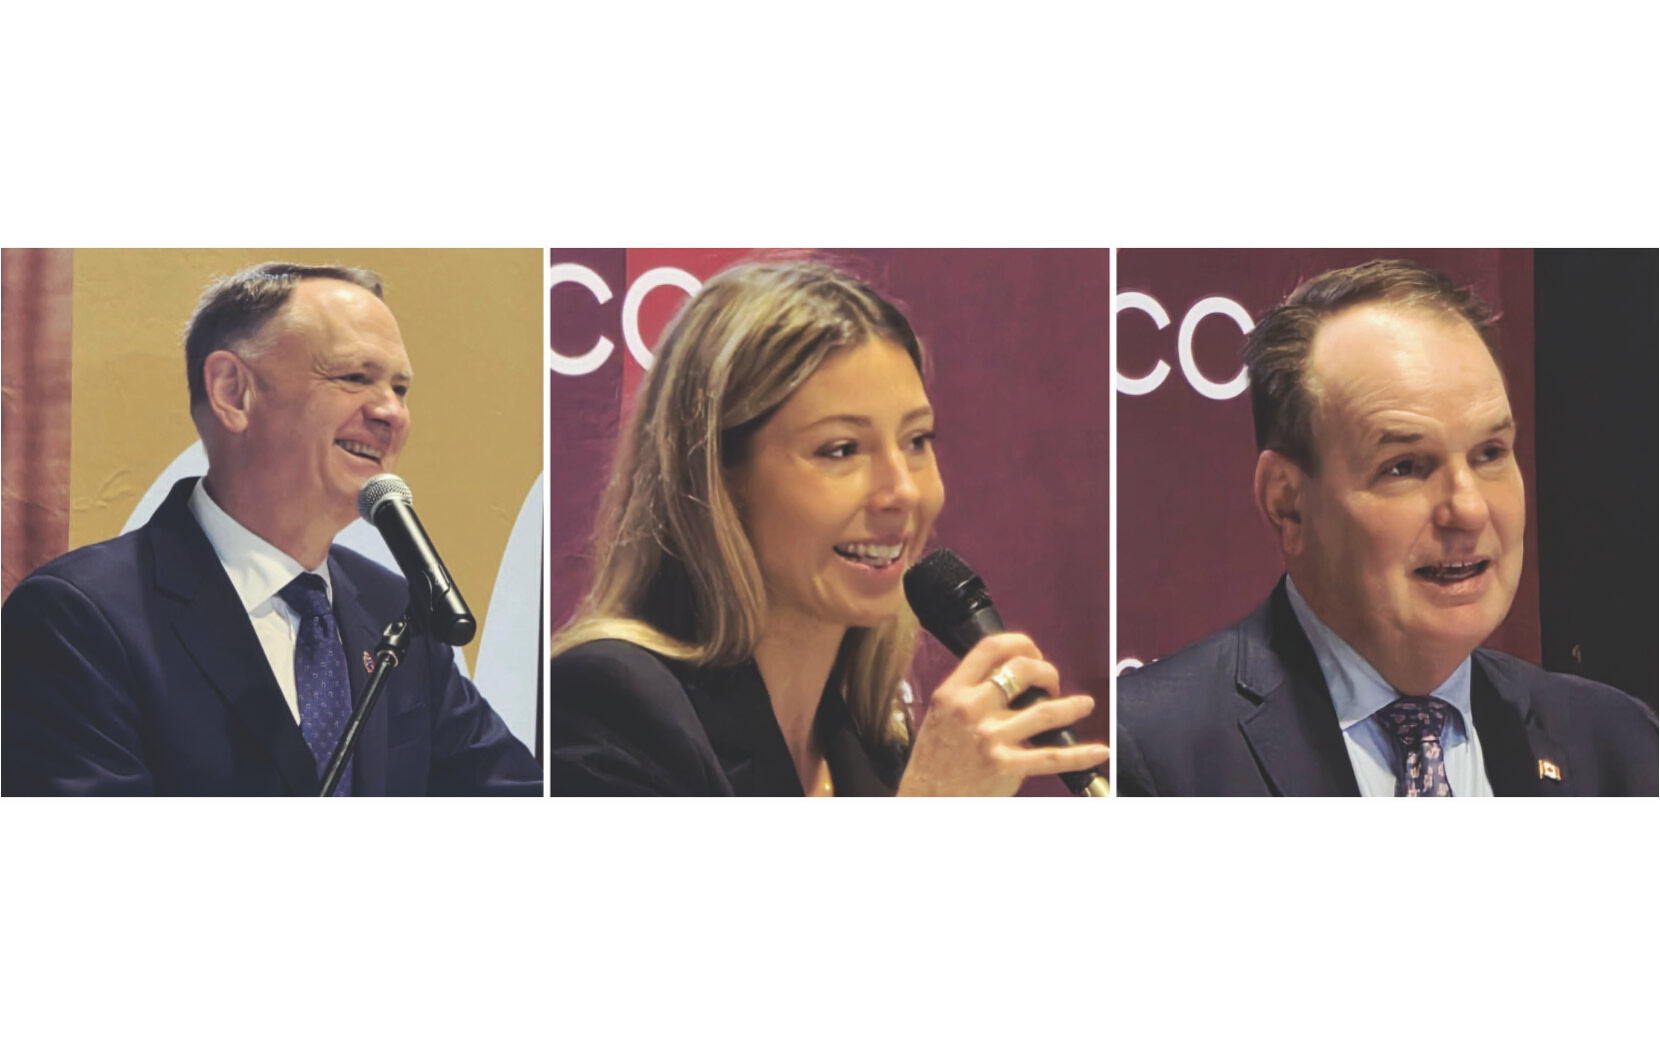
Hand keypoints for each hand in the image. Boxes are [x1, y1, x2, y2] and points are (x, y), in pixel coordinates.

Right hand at [896, 633, 1109, 796]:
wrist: (924, 798)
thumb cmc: (935, 758)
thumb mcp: (941, 713)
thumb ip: (969, 693)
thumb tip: (1008, 677)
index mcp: (953, 691)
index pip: (991, 648)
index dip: (1020, 643)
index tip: (1032, 653)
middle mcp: (971, 709)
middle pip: (1021, 670)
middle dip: (1046, 671)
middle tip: (1051, 684)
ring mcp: (990, 738)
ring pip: (1044, 711)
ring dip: (1071, 705)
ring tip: (1085, 705)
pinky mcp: (1006, 766)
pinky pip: (1051, 757)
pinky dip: (1081, 755)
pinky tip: (1099, 750)